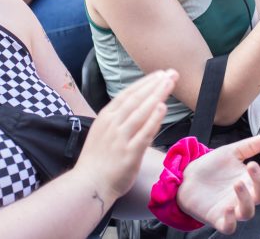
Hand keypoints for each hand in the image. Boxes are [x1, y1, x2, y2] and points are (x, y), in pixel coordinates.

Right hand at [72, 70, 175, 203]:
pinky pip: (144, 133)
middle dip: (155, 84)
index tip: (159, 74)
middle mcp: (113, 124)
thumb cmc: (97, 160)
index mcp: (106, 117)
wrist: (89, 185)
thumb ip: (119, 120)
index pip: (128, 94)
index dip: (145, 83)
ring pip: (141, 112)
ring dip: (157, 95)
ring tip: (170, 83)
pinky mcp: (129, 153)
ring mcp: (121, 138)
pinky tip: (163, 108)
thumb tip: (138, 108)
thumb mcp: (103, 132)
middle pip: (137, 99)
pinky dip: (153, 119)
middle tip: (171, 73)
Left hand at [177, 133, 259, 232]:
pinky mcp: (218, 218)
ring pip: (248, 213)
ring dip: (246, 199)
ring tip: (237, 183)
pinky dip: (230, 221)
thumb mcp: (232, 152)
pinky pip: (229, 227)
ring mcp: (232, 208)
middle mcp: (244, 196)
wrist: (186, 177)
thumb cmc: (212, 167)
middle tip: (251, 166)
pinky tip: (228, 208)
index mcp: (250, 181)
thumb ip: (252, 145)